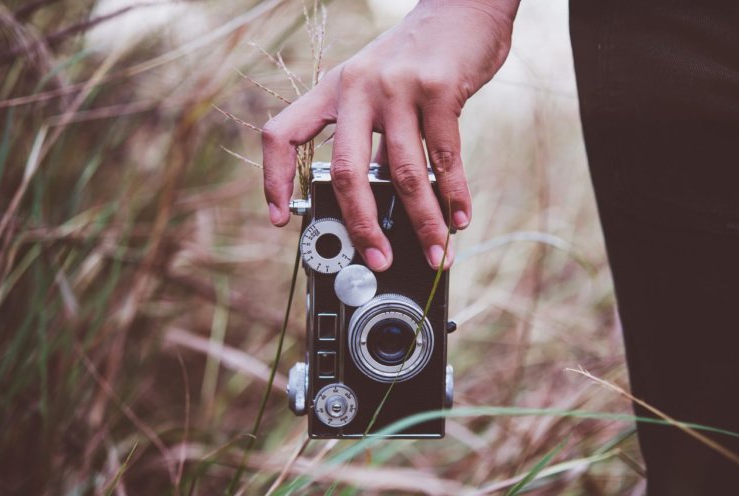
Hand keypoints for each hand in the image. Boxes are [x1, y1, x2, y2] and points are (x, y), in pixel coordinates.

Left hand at [262, 0, 517, 270]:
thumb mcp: (380, 89)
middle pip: (345, 172)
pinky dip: (454, 195)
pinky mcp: (439, 88)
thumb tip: (376, 204)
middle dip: (361, 225)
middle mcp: (357, 87)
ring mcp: (398, 87)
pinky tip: (459, 218)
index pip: (282, 133)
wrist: (464, 8)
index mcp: (334, 90)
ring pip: (402, 173)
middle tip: (377, 259)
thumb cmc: (420, 58)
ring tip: (435, 252)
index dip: (274, 179)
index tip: (281, 219)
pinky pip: (444, 157)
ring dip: (422, 222)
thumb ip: (373, 138)